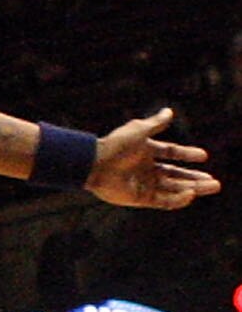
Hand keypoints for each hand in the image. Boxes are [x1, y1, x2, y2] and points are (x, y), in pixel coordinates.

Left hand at [88, 109, 219, 209]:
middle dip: (196, 178)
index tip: (204, 156)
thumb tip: (169, 111)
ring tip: (211, 187)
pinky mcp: (139, 198)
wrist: (96, 164)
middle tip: (215, 182)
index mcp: (146, 151)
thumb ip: (155, 123)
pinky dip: (177, 199)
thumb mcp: (138, 130)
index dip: (187, 154)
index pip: (172, 152)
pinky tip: (191, 194)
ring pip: (174, 189)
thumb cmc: (116, 145)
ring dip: (192, 188)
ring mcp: (144, 184)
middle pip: (177, 175)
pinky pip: (163, 201)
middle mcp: (147, 168)